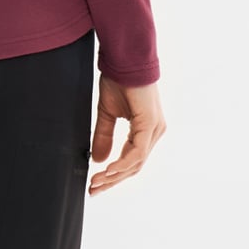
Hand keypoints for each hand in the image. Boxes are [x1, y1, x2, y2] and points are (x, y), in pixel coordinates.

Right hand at [88, 78, 164, 193]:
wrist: (123, 59)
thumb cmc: (118, 80)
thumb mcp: (106, 113)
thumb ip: (104, 136)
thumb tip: (98, 160)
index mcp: (145, 130)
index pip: (131, 161)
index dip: (113, 175)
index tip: (95, 184)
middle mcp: (154, 132)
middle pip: (134, 166)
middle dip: (112, 181)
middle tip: (93, 190)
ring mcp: (154, 129)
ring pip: (136, 162)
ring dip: (115, 175)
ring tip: (96, 182)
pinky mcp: (150, 124)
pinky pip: (137, 152)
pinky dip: (122, 163)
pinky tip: (108, 170)